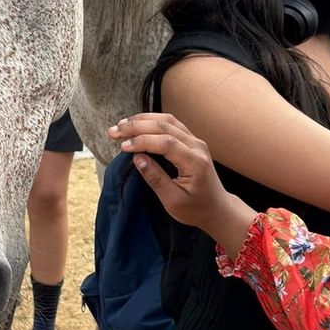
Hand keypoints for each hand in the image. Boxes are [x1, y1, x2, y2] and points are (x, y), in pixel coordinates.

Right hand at [108, 113, 256, 257]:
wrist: (216, 208)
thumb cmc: (195, 209)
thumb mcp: (173, 201)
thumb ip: (156, 179)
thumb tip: (137, 158)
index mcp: (195, 162)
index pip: (166, 143)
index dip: (142, 141)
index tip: (122, 147)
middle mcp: (197, 146)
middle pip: (165, 126)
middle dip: (136, 126)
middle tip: (113, 132)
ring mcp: (195, 141)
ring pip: (168, 120)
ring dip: (142, 120)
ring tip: (121, 126)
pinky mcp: (191, 140)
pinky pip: (171, 124)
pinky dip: (151, 121)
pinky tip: (136, 124)